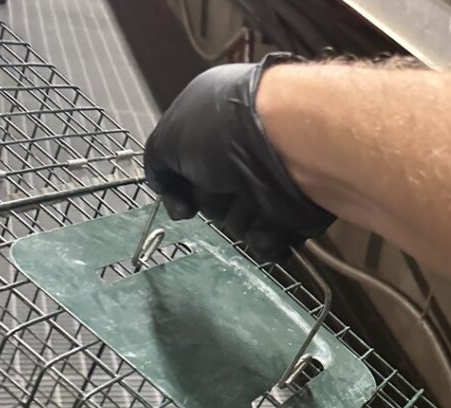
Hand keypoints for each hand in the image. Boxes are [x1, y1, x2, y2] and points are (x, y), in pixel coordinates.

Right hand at [143, 53, 334, 261]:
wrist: (291, 146)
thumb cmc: (226, 133)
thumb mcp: (170, 139)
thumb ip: (157, 165)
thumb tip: (166, 192)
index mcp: (213, 123)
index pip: (187, 168)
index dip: (182, 189)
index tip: (184, 202)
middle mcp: (241, 151)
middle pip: (212, 202)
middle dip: (214, 203)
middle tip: (223, 185)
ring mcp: (268, 181)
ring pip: (238, 224)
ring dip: (241, 219)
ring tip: (254, 197)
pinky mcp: (293, 209)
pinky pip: (267, 241)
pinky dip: (266, 237)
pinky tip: (270, 223)